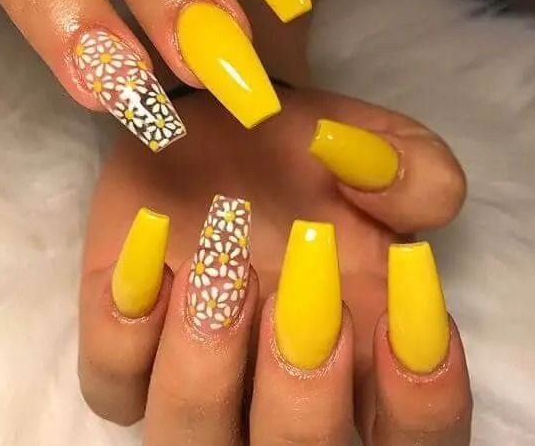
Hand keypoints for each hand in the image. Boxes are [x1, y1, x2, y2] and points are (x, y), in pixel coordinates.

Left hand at [77, 87, 470, 442]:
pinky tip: (154, 248)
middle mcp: (276, 387)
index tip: (396, 310)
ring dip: (207, 371)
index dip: (421, 408)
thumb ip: (420, 180)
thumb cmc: (303, 146)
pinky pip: (112, 386)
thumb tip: (405, 247)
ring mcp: (194, 372)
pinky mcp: (122, 343)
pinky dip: (127, 331)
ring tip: (223, 263)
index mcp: (361, 354)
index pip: (413, 442)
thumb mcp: (377, 146)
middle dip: (303, 401)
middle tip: (301, 296)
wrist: (213, 121)